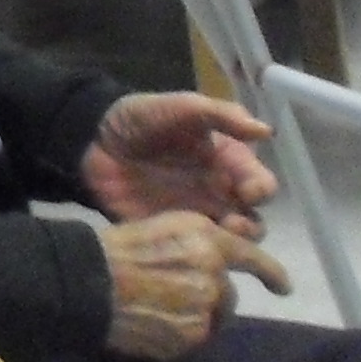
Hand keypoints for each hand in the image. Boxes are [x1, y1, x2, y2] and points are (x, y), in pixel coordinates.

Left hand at [82, 91, 277, 235]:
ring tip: (211, 238)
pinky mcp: (164, 233)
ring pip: (225, 244)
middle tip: (232, 224)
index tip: (250, 192)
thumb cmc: (144, 119)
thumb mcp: (184, 107)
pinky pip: (186, 252)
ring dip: (226, 246)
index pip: (262, 186)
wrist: (93, 138)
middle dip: (250, 229)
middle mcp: (217, 195)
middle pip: (252, 222)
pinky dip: (191, 254)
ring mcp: (191, 217)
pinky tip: (182, 246)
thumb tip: (267, 131)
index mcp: (228, 165)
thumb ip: (223, 115)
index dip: (261, 191)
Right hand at [99, 211, 289, 361]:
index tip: (285, 288)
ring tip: (158, 310)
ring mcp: (203, 311)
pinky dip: (177, 335)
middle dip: (211, 297)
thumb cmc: (119, 248)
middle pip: (228, 296)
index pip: (252, 258)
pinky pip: (192, 339)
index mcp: (208, 243)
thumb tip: (221, 266)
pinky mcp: (188, 338)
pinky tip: (151, 324)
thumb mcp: (165, 227)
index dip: (272, 273)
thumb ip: (201, 242)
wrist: (87, 282)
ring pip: (211, 319)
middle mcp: (214, 277)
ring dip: (194, 317)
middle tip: (174, 294)